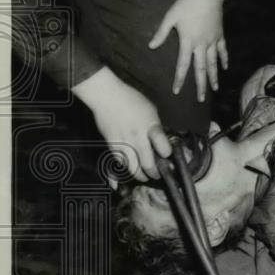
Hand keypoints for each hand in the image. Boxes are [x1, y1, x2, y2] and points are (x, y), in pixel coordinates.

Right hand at [73, 67, 171, 182]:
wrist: (107, 96)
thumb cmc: (131, 100)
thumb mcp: (151, 110)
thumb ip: (156, 126)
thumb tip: (160, 140)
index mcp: (150, 127)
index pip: (163, 146)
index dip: (167, 154)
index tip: (167, 156)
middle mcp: (138, 138)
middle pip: (148, 162)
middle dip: (154, 172)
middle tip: (157, 175)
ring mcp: (124, 143)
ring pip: (133, 167)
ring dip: (140, 175)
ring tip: (144, 177)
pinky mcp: (111, 145)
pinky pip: (119, 162)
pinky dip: (124, 169)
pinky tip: (128, 171)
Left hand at [148, 0, 228, 100]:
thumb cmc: (187, 5)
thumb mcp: (170, 17)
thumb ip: (161, 33)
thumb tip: (151, 46)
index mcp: (188, 42)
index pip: (183, 65)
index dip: (180, 79)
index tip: (177, 91)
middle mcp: (201, 45)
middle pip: (201, 69)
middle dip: (201, 85)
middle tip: (201, 100)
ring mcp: (213, 41)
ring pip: (214, 63)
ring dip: (214, 77)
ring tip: (215, 89)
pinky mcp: (220, 36)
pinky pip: (223, 51)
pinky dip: (224, 59)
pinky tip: (225, 68)